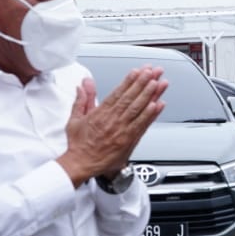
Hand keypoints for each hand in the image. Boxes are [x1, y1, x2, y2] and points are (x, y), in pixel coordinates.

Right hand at [59, 67, 166, 186]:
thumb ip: (82, 99)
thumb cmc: (79, 144)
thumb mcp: (75, 118)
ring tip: (159, 83)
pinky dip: (151, 115)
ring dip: (150, 95)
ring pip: (139, 109)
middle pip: (131, 98)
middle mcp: (113, 120)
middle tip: (153, 72)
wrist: (81, 164)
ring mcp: (122, 130)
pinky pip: (142, 125)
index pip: (118, 93)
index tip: (138, 71)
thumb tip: (84, 84)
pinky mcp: (129, 141)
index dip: (129, 81)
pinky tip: (159, 105)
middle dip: (143, 83)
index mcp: (100, 113)